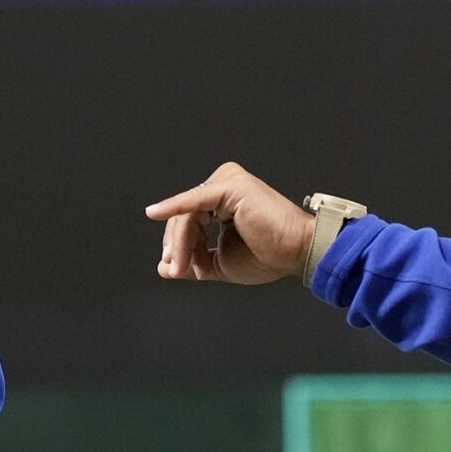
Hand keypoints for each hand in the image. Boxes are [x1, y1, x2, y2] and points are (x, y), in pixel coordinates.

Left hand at [146, 163, 310, 284]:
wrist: (296, 253)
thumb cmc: (268, 255)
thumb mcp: (220, 262)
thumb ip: (193, 261)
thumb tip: (164, 267)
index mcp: (221, 199)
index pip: (187, 221)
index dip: (177, 246)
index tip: (175, 270)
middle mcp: (223, 184)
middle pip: (184, 217)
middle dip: (177, 246)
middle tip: (176, 270)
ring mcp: (227, 181)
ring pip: (187, 215)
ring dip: (180, 244)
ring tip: (182, 268)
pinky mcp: (230, 185)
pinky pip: (195, 201)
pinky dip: (173, 207)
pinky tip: (154, 213)